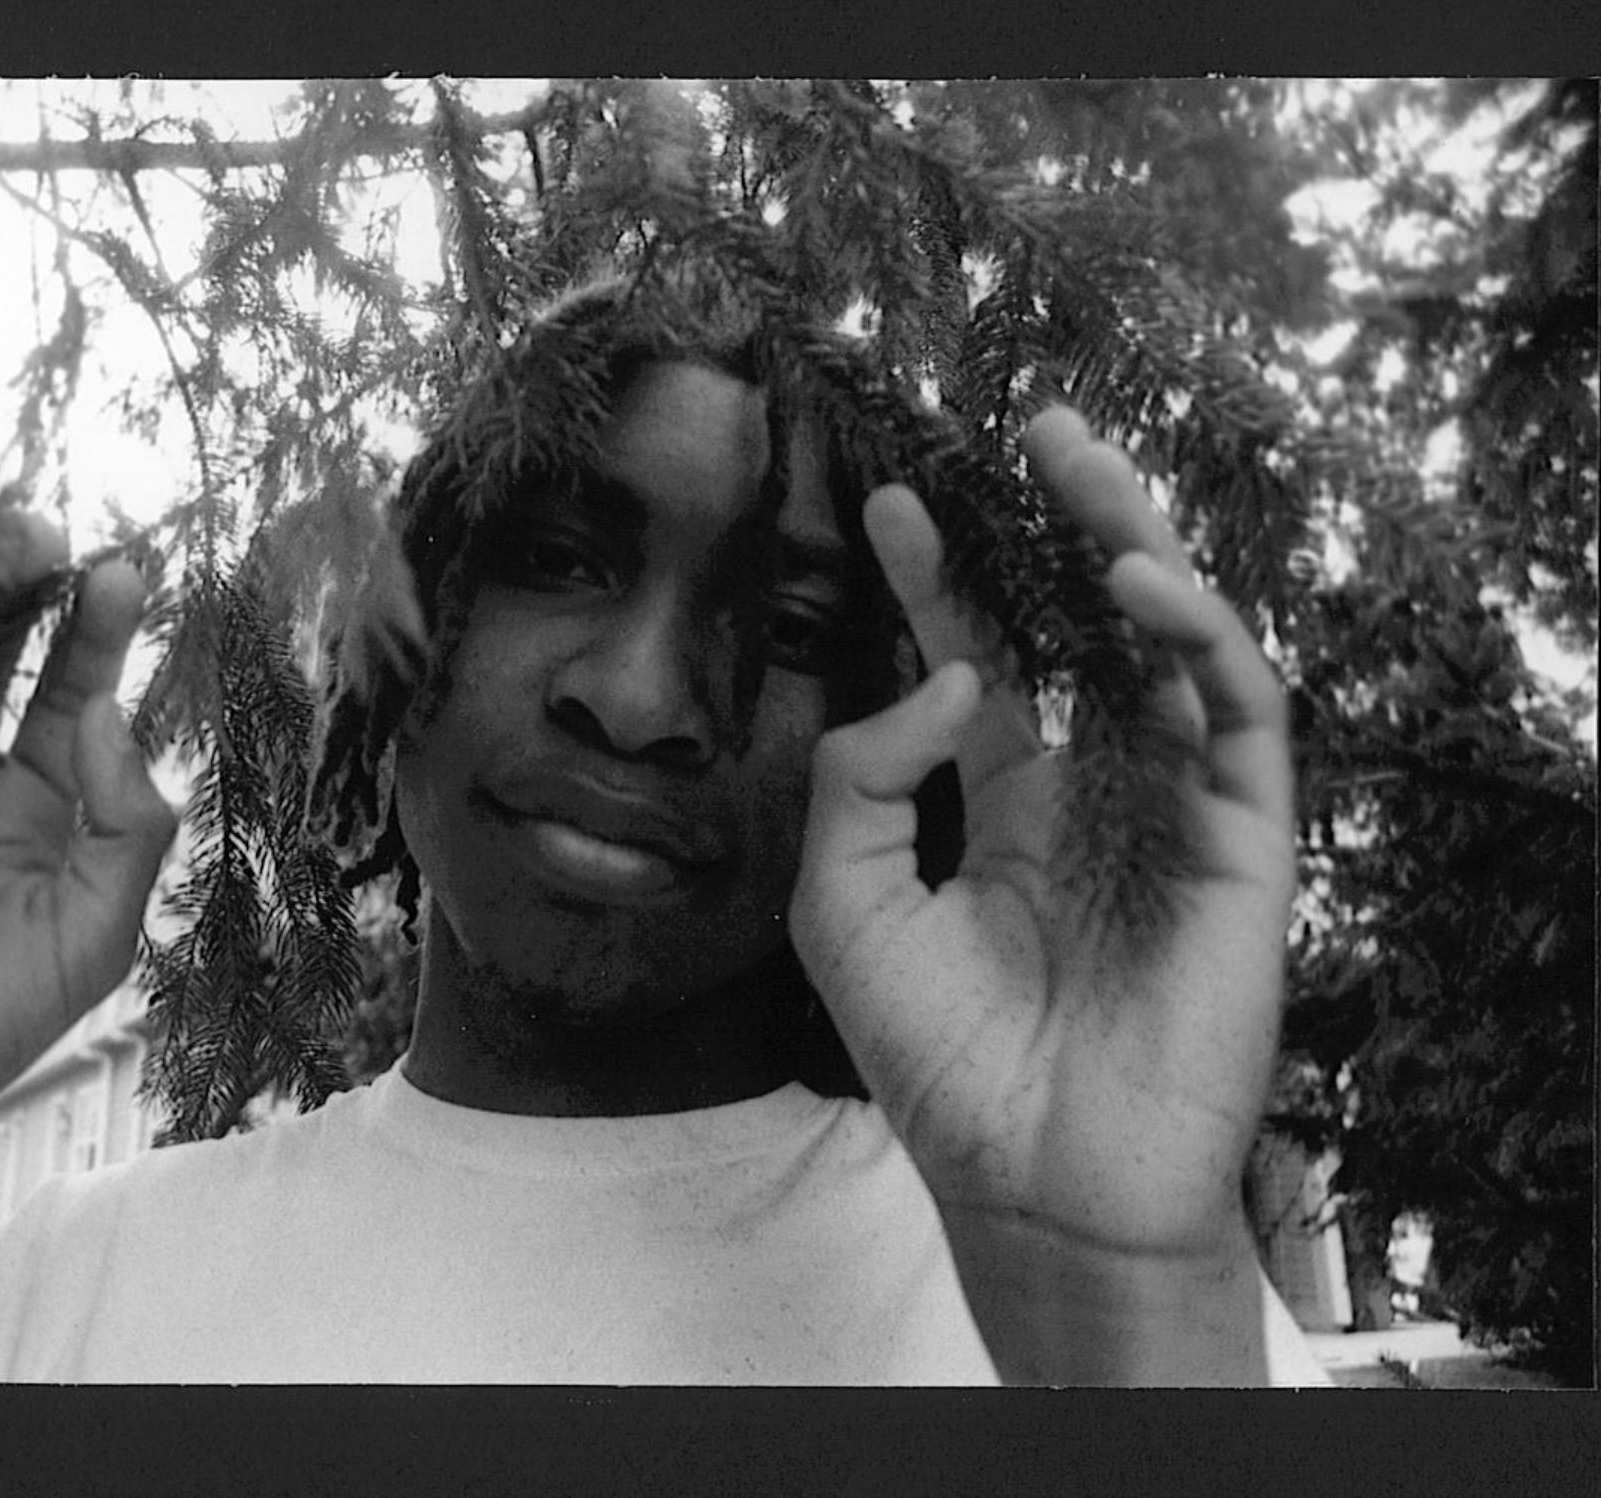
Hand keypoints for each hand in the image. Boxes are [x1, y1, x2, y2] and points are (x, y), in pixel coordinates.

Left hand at [789, 408, 1293, 1381]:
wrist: (1034, 1186)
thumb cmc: (936, 1062)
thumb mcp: (846, 906)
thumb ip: (866, 780)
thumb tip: (946, 675)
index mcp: (1009, 810)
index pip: (986, 666)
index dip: (946, 584)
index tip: (893, 503)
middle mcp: (1098, 797)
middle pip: (1091, 632)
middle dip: (1064, 527)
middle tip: (1031, 430)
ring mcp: (1174, 817)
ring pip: (1174, 651)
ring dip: (1138, 550)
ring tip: (1085, 469)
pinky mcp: (1243, 849)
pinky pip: (1239, 721)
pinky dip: (1201, 644)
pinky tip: (1140, 588)